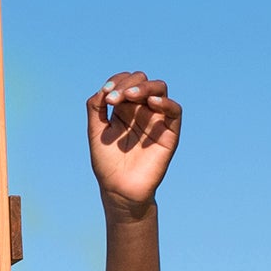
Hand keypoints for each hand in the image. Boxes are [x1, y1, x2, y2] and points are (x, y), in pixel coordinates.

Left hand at [87, 72, 181, 212]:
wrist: (119, 190)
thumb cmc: (107, 164)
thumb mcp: (96, 131)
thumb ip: (95, 107)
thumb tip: (104, 88)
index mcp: (125, 108)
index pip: (126, 81)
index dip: (117, 81)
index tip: (105, 96)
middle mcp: (142, 110)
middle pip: (143, 81)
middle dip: (127, 83)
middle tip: (114, 99)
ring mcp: (156, 119)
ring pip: (159, 89)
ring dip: (144, 87)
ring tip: (129, 96)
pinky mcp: (170, 132)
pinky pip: (175, 110)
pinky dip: (165, 102)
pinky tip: (150, 103)